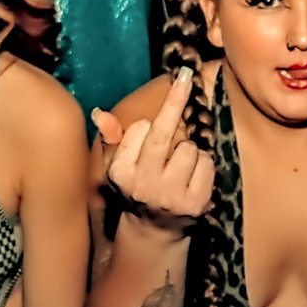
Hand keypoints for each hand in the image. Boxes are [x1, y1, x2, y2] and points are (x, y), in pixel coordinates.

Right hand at [91, 68, 215, 235]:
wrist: (155, 230)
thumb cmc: (138, 187)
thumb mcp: (118, 166)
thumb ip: (111, 139)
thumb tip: (100, 114)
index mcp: (120, 174)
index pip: (140, 129)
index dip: (148, 126)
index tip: (149, 128)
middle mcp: (143, 186)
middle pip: (164, 134)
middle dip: (176, 100)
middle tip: (186, 76)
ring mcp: (171, 197)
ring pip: (190, 148)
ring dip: (189, 150)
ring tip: (179, 167)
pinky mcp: (196, 204)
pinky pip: (207, 163)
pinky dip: (204, 165)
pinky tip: (193, 178)